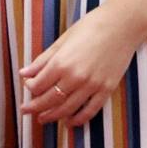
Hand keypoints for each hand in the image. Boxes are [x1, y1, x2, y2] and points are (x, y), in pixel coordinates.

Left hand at [19, 4, 146, 128]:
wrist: (122, 25)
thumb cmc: (91, 27)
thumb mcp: (63, 40)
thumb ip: (43, 59)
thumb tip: (24, 73)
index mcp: (61, 63)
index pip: (38, 85)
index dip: (30, 88)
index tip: (28, 87)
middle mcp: (75, 77)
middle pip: (49, 100)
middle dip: (34, 107)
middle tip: (26, 110)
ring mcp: (92, 85)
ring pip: (67, 109)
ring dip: (52, 116)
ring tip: (43, 119)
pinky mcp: (106, 90)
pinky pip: (90, 111)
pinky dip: (78, 119)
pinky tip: (69, 122)